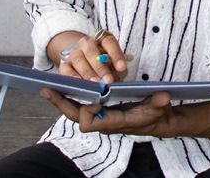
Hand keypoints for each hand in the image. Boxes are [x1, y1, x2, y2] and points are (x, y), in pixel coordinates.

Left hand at [40, 88, 173, 136]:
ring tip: (49, 86)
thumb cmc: (155, 114)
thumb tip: (163, 97)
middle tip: (47, 90)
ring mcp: (100, 116)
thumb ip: (159, 103)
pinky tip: (64, 86)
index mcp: (114, 123)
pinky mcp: (100, 110)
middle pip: (76, 117)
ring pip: (75, 111)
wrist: (157, 120)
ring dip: (63, 99)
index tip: (91, 98)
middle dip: (61, 104)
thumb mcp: (159, 107)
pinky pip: (80, 106)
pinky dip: (71, 97)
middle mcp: (103, 121)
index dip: (87, 111)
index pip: (90, 123)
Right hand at [57, 32, 128, 84]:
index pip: (109, 42)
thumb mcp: (114, 64)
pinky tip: (80, 83)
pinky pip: (66, 69)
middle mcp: (87, 43)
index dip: (116, 55)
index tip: (122, 68)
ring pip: (79, 59)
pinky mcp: (65, 63)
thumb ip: (117, 70)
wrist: (84, 60)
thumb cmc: (105, 64)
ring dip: (88, 72)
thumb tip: (115, 79)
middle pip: (92, 51)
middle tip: (108, 80)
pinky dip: (72, 76)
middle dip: (101, 67)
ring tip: (95, 84)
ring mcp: (74, 52)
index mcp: (102, 39)